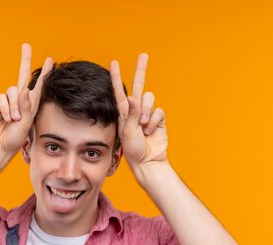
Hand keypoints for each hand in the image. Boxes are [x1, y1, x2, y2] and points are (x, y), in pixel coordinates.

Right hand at [0, 43, 52, 155]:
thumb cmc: (15, 138)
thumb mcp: (26, 123)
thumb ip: (26, 106)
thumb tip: (25, 89)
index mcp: (31, 104)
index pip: (39, 85)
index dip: (44, 73)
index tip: (50, 60)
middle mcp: (20, 100)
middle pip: (22, 75)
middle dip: (25, 60)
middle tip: (26, 45)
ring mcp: (8, 101)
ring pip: (13, 91)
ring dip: (14, 106)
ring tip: (14, 120)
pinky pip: (2, 97)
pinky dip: (5, 108)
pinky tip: (6, 118)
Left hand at [110, 53, 167, 167]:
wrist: (147, 161)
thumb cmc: (133, 149)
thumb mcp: (128, 132)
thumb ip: (131, 114)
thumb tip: (133, 97)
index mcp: (123, 112)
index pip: (119, 91)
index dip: (116, 76)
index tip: (113, 63)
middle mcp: (135, 110)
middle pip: (139, 85)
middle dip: (141, 70)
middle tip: (144, 55)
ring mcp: (147, 113)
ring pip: (150, 99)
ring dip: (147, 112)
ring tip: (143, 126)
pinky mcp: (158, 119)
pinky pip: (159, 111)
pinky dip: (154, 121)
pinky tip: (151, 131)